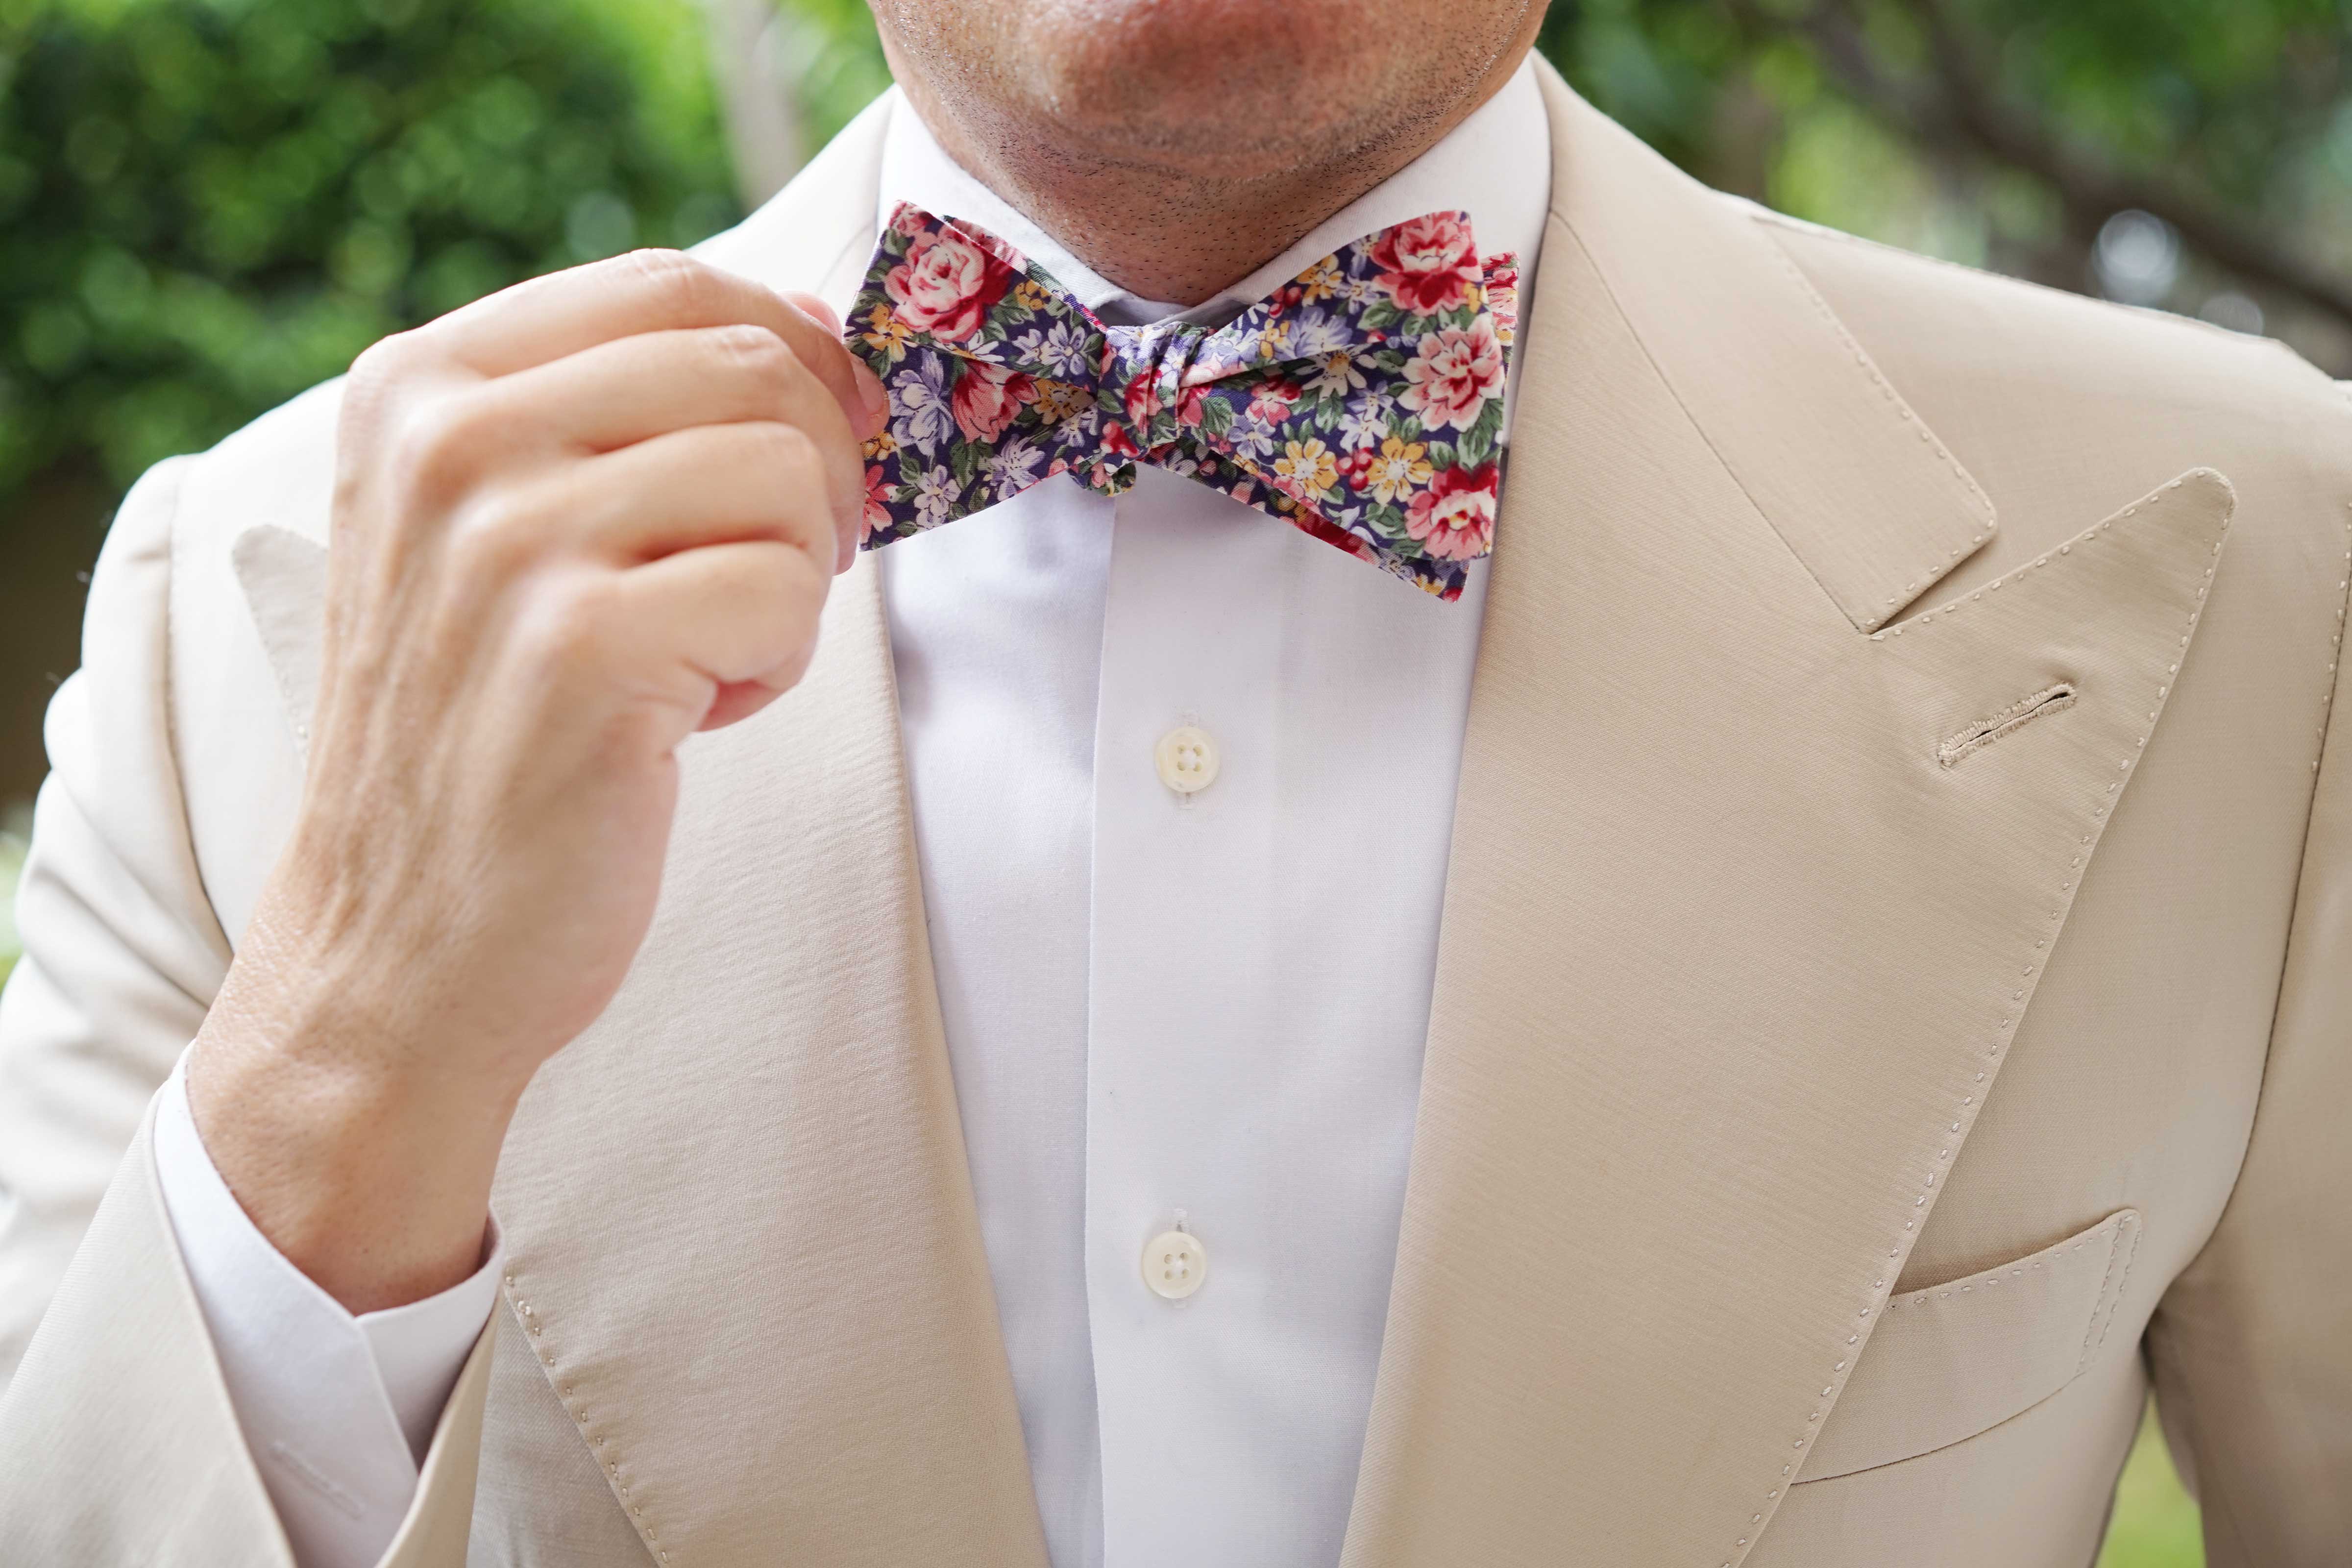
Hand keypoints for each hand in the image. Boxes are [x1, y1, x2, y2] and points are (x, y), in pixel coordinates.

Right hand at [187, 251, 886, 1311]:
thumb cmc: (487, 730)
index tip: (814, 444)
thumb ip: (622, 414)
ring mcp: (509, 542)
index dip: (792, 353)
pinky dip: (776, 662)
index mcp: (420, 384)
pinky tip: (693, 714)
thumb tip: (817, 331)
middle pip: (754, 365)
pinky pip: (787, 592)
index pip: (676, 284)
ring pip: (789, 474)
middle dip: (812, 475)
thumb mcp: (497, 530)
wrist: (403, 944)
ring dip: (792, 577)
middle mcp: (449, 441)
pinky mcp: (584, 648)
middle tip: (761, 576)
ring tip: (704, 652)